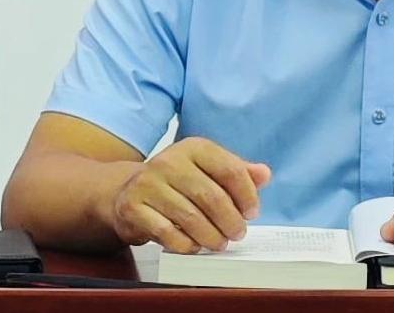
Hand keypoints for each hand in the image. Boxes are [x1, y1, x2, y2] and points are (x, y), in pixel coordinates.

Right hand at [111, 136, 270, 253]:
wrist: (129, 190)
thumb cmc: (178, 181)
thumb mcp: (208, 169)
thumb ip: (238, 171)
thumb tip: (264, 174)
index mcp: (194, 148)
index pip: (230, 169)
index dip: (246, 194)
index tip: (252, 212)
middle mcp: (169, 161)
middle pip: (211, 196)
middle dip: (230, 220)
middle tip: (238, 233)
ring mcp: (148, 183)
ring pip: (190, 217)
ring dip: (211, 236)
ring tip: (219, 242)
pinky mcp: (133, 207)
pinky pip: (167, 232)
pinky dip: (186, 243)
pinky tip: (194, 245)